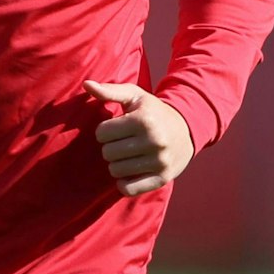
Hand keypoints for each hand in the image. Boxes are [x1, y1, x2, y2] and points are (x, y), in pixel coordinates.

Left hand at [84, 80, 194, 196]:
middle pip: (107, 153)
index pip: (101, 133)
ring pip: (115, 170)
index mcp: (143, 120)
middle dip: (110, 147)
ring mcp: (159, 161)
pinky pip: (129, 189)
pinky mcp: (162, 178)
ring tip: (128, 154)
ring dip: (117, 163)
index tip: (116, 128)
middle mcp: (153, 141)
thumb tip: (86, 84)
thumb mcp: (134, 96)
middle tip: (123, 142)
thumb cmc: (153, 111)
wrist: (187, 129)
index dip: (105, 130)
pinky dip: (124, 183)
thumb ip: (109, 90)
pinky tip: (129, 172)